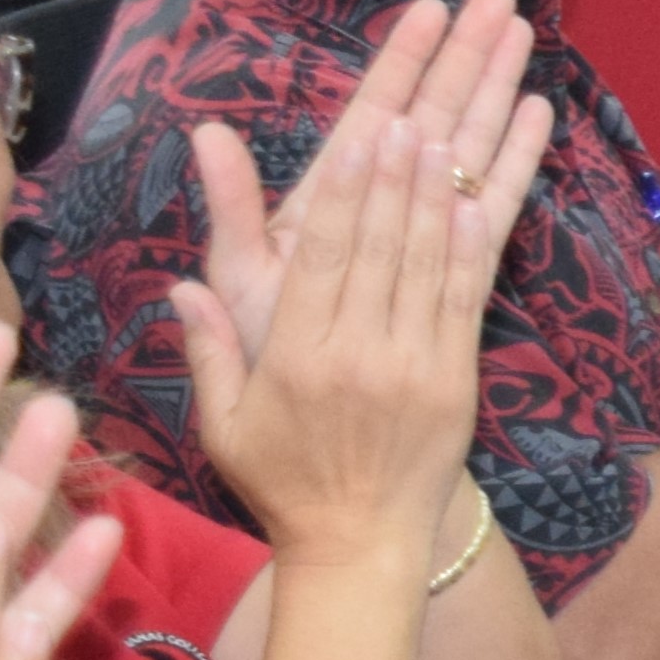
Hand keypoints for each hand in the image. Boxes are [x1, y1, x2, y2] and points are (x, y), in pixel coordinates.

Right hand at [171, 58, 543, 567]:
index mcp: (296, 359)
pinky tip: (479, 203)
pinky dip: (472, 250)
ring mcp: (413, 367)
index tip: (362, 138)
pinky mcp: (456, 379)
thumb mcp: (222, 422)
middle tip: (412, 115)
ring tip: (448, 138)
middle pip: (379, 249)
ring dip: (437, 198)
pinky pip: (464, 303)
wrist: (359, 544)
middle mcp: (358, 356)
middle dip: (396, 178)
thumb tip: (180, 287)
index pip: (322, 260)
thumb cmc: (281, 480)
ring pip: (426, 266)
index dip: (347, 195)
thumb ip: (208, 349)